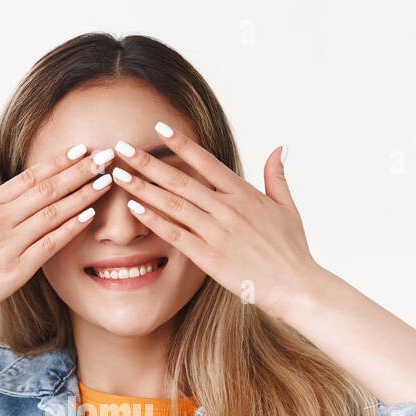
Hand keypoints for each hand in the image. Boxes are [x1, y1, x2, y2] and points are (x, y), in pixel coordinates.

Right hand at [0, 144, 115, 329]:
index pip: (30, 176)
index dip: (58, 161)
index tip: (81, 148)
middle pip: (47, 189)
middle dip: (79, 171)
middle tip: (106, 157)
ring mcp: (8, 244)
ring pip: (52, 214)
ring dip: (82, 195)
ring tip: (106, 181)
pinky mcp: (16, 270)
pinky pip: (49, 245)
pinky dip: (70, 229)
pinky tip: (89, 216)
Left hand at [112, 125, 324, 322]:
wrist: (297, 286)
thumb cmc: (292, 250)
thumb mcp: (288, 208)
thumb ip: (277, 177)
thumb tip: (278, 147)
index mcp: (244, 194)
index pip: (206, 162)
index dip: (181, 144)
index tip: (158, 128)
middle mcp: (228, 208)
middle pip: (180, 179)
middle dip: (147, 162)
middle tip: (121, 148)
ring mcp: (217, 232)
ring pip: (173, 204)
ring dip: (142, 188)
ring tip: (118, 174)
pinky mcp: (209, 257)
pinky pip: (175, 234)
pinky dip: (153, 220)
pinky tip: (133, 208)